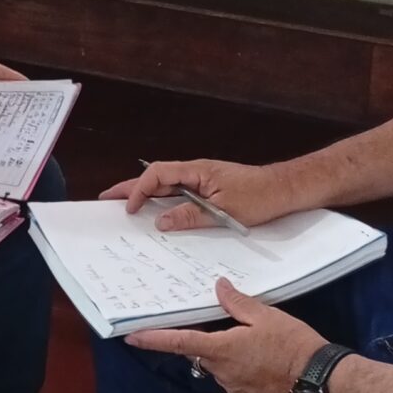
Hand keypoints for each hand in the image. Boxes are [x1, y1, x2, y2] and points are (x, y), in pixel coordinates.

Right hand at [103, 156, 301, 231]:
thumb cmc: (261, 196)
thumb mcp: (225, 211)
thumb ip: (191, 215)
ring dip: (145, 194)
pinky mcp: (209, 190)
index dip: (139, 189)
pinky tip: (158, 212)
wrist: (285, 189)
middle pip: (156, 177)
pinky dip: (164, 201)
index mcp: (197, 171)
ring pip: (166, 185)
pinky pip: (180, 193)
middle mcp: (196, 172)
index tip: (129, 208)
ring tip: (125, 206)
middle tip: (107, 199)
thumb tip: (161, 222)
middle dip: (131, 188)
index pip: (158, 175)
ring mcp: (202, 180)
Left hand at [128, 279, 326, 392]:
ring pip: (222, 370)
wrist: (320, 383)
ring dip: (232, 360)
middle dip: (214, 344)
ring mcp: (234, 391)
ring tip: (262, 351)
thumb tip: (219, 287)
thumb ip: (238, 303)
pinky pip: (237, 385)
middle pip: (204, 355)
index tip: (131, 337)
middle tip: (239, 333)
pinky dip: (245, 375)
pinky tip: (266, 369)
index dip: (153, 339)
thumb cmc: (294, 346)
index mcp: (222, 349)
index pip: (180, 342)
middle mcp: (222, 373)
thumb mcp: (267, 316)